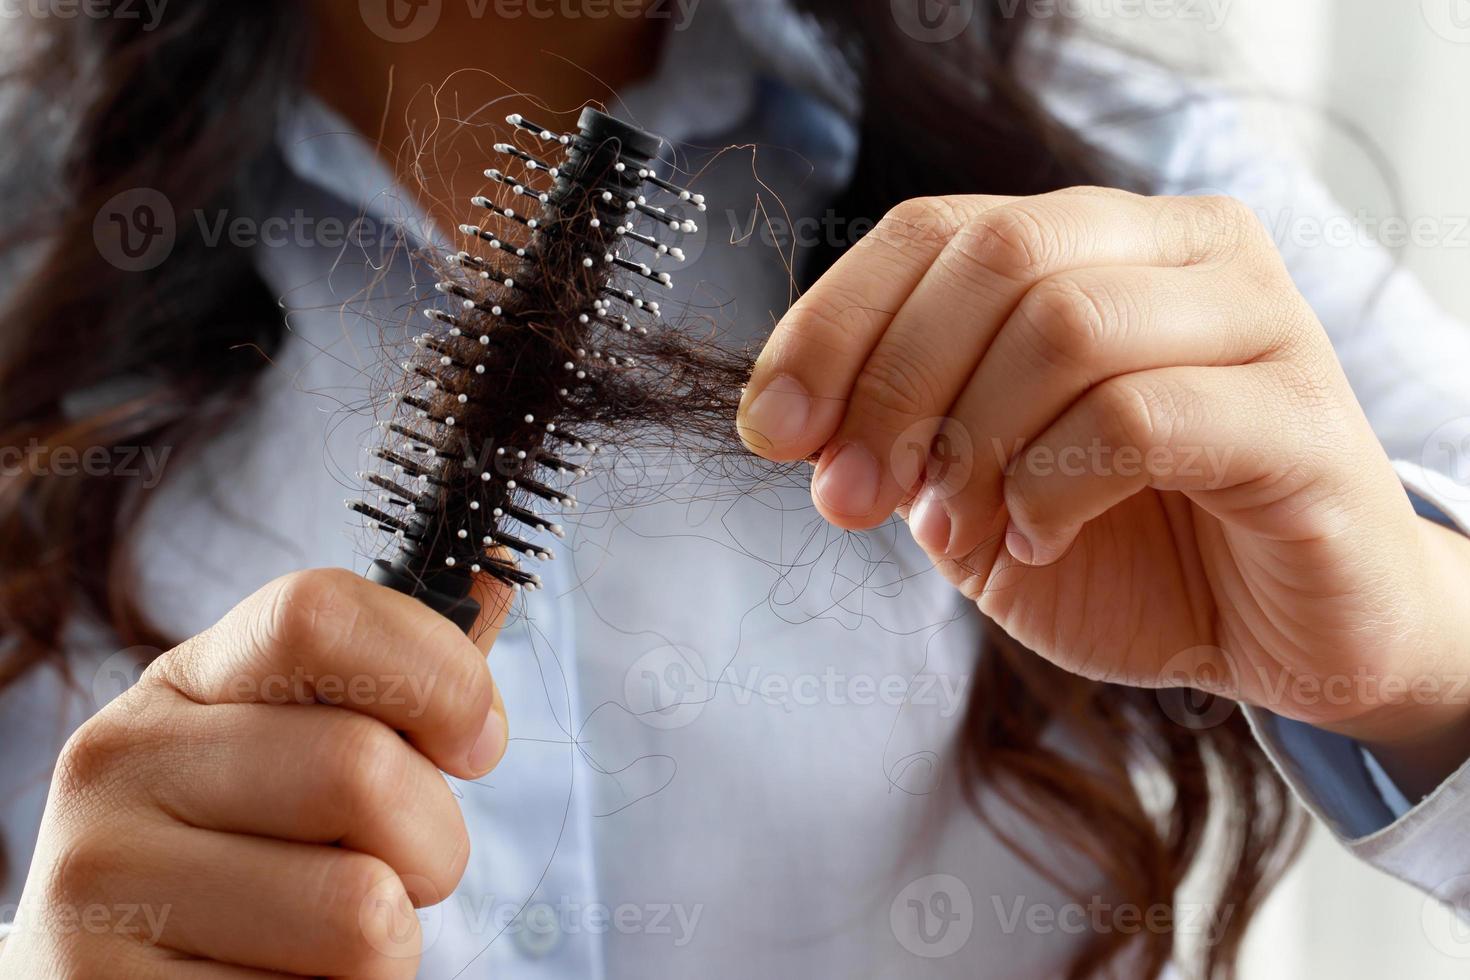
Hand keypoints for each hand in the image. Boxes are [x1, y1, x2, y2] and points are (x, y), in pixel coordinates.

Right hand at [0, 568, 510, 978]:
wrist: (114, 977)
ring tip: (334, 935)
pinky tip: (278, 979)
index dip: (439, 673)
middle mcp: (120, 764)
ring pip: (360, 909)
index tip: (478, 743)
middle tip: (407, 871)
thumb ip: (381, 693)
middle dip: (434, 838)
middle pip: (359, 767)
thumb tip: (490, 618)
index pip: (319, 615)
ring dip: (392, 938)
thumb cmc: (242, 850)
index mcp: (183, 683)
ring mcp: (102, 886)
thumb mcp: (286, 747)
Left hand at [739, 188, 1469, 794]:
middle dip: (891, 385)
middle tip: (851, 498)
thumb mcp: (978, 485)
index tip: (772, 428)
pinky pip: (1138, 416)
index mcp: (1098, 238)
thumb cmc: (1129, 548)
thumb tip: (796, 417)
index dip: (834, 323)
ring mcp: (1256, 319)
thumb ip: (904, 433)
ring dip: (972, 445)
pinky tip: (1038, 539)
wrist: (1277, 637)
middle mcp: (1182, 248)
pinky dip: (1053, 487)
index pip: (935, 228)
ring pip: (1064, 325)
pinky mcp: (1301, 419)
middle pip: (996, 255)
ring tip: (960, 533)